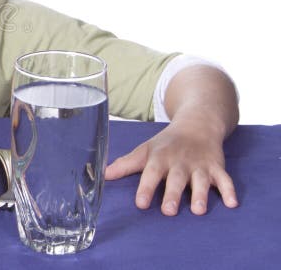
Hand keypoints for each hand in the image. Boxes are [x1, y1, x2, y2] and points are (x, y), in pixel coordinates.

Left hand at [105, 119, 238, 215]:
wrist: (197, 124)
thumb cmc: (166, 144)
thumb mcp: (144, 150)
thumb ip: (125, 165)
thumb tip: (102, 175)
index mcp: (159, 158)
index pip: (151, 173)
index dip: (146, 188)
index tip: (141, 203)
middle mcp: (180, 161)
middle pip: (176, 179)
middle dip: (173, 194)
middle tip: (169, 211)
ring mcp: (199, 164)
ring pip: (200, 180)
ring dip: (200, 194)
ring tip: (198, 210)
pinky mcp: (216, 167)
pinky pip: (225, 179)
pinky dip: (229, 190)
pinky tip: (232, 203)